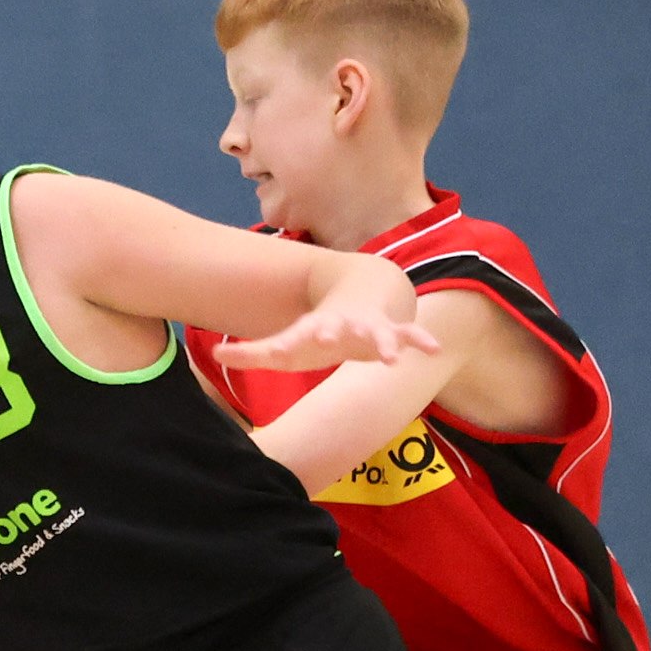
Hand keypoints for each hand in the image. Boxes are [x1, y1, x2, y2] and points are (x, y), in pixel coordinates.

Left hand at [210, 300, 442, 374]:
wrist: (361, 293)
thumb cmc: (318, 330)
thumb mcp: (287, 346)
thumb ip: (253, 354)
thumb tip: (216, 354)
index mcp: (312, 330)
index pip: (294, 337)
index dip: (286, 343)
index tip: (275, 349)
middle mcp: (341, 325)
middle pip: (337, 328)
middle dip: (333, 332)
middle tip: (330, 338)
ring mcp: (370, 326)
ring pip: (379, 333)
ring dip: (385, 343)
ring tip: (393, 357)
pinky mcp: (394, 329)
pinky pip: (412, 334)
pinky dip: (422, 340)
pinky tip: (434, 350)